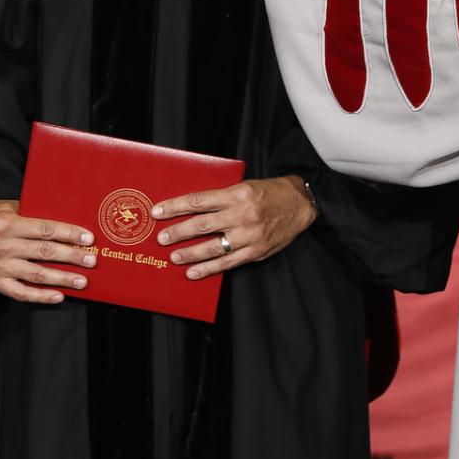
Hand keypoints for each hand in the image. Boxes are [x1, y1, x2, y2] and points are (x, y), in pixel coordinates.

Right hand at [0, 199, 95, 304]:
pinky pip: (21, 293)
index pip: (45, 230)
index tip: (87, 239)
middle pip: (44, 252)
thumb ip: (36, 215)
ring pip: (36, 275)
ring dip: (62, 278)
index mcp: (6, 224)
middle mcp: (1, 245)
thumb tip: (71, 224)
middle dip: (71, 257)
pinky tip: (59, 295)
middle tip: (91, 260)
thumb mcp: (14, 206)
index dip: (68, 234)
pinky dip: (41, 296)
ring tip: (81, 281)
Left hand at [151, 176, 315, 278]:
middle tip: (161, 238)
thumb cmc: (269, 193)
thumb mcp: (244, 186)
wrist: (300, 203)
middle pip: (202, 225)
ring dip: (190, 253)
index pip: (199, 201)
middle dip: (178, 232)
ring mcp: (249, 235)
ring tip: (174, 256)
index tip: (158, 212)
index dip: (176, 206)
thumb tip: (190, 208)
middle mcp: (242, 214)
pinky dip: (208, 269)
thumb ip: (221, 198)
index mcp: (237, 194)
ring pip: (212, 246)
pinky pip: (227, 263)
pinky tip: (193, 272)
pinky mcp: (255, 252)